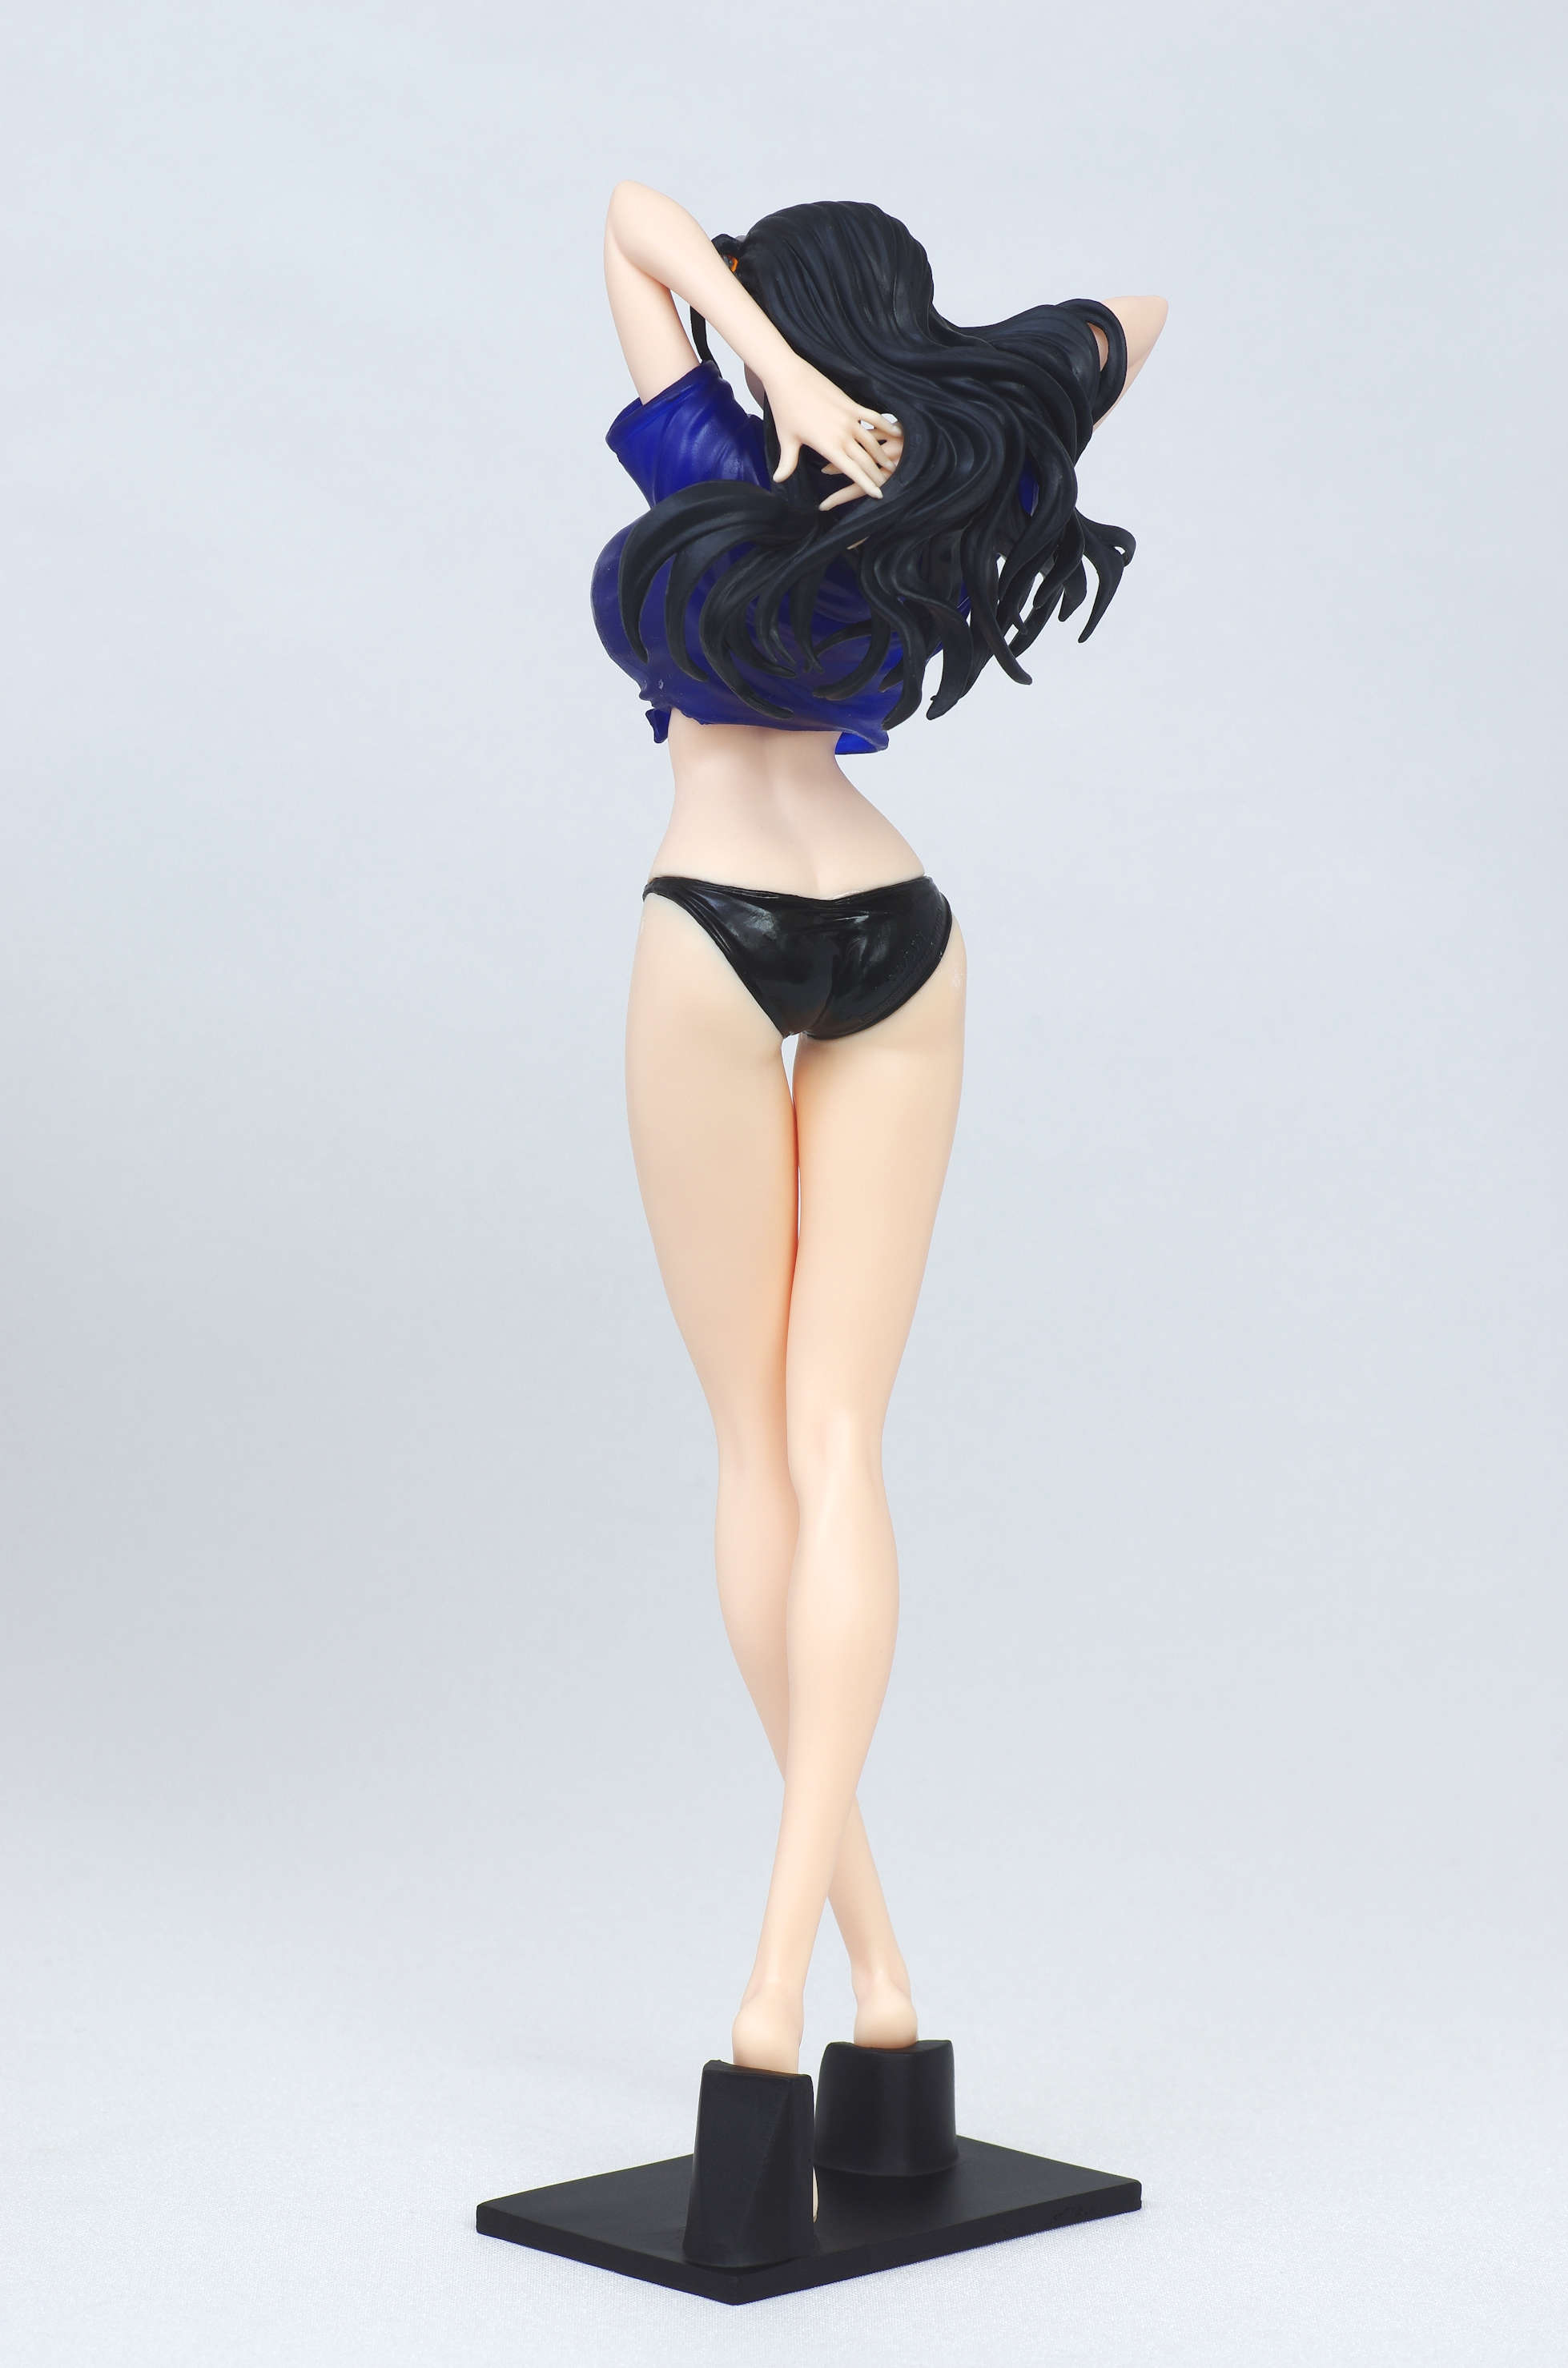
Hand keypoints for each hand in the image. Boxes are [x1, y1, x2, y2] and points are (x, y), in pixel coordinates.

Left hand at [767, 357, 901, 507]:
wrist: (789, 377)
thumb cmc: (785, 409)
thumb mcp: (786, 439)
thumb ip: (787, 463)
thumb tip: (778, 480)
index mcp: (828, 446)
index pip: (852, 471)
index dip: (867, 484)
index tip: (879, 495)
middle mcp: (842, 434)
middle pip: (866, 460)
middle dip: (878, 474)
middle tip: (888, 486)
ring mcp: (849, 418)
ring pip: (872, 441)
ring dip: (883, 454)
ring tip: (891, 465)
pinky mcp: (851, 404)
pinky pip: (873, 417)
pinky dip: (885, 425)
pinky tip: (895, 431)